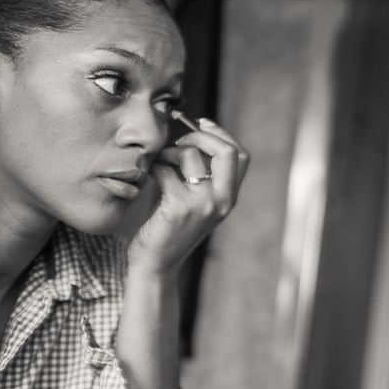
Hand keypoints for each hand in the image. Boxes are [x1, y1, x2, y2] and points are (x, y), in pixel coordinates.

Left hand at [128, 116, 249, 274]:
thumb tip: (193, 135)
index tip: (201, 123)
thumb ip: (204, 177)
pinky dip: (153, 166)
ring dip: (169, 152)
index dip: (221, 134)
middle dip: (201, 135)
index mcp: (229, 198)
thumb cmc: (171, 231)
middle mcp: (222, 200)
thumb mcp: (198, 204)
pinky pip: (165, 169)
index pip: (240, 155)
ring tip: (159, 164)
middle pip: (226, 150)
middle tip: (180, 139)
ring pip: (189, 154)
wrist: (157, 265)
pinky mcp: (178, 206)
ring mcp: (203, 204)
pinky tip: (147, 177)